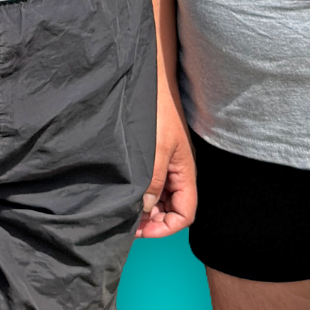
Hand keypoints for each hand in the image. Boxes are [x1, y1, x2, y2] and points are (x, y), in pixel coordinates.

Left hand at [137, 94, 196, 237]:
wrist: (153, 80)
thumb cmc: (158, 110)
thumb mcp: (155, 148)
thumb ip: (153, 180)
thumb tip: (147, 208)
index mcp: (184, 172)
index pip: (184, 214)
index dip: (166, 228)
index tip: (141, 229)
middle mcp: (178, 171)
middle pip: (172, 209)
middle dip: (154, 221)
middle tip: (128, 223)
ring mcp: (167, 163)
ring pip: (161, 197)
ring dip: (146, 208)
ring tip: (125, 210)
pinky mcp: (156, 155)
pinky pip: (153, 182)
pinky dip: (142, 192)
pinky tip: (127, 191)